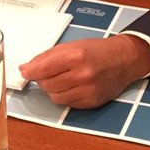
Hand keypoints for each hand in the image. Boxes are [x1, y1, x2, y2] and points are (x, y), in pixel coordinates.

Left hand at [19, 35, 149, 107]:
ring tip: (60, 79)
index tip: (25, 71)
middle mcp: (83, 74)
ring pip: (55, 97)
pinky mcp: (92, 102)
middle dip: (41, 79)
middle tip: (46, 73)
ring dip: (52, 89)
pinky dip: (64, 96)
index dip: (30, 71)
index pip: (43, 69)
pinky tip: (70, 86)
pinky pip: (67, 104)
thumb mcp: (71, 45)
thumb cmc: (96, 50)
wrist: (124, 59)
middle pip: (46, 84)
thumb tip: (26, 69)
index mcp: (76, 56)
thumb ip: (47, 57)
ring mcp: (88, 90)